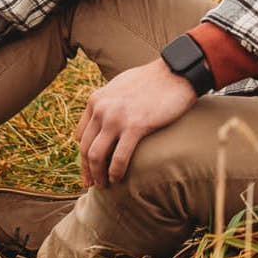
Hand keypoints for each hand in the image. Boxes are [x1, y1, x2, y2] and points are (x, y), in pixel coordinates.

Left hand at [77, 58, 197, 187]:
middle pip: (85, 148)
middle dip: (87, 170)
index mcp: (96, 100)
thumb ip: (109, 101)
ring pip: (96, 156)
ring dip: (98, 175)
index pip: (80, 135)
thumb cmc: (153, 79)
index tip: (89, 166)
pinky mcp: (136, 126)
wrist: (176, 72)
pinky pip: (119, 157)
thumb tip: (105, 117)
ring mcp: (117, 118)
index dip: (83, 154)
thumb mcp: (120, 85)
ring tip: (104, 185)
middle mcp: (102, 109)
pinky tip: (118, 179)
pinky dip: (116, 172)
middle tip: (92, 183)